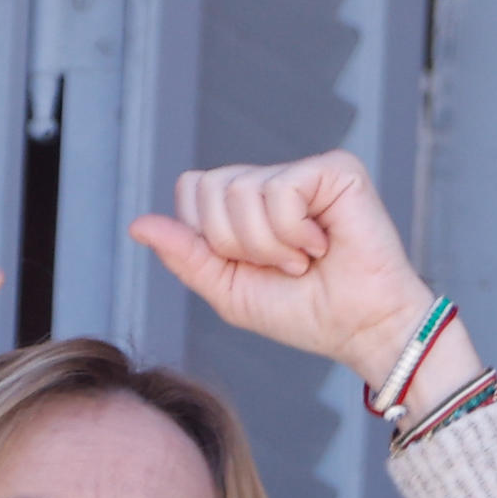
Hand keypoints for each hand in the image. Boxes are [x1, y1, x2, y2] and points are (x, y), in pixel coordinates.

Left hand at [130, 152, 481, 400]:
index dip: (207, 237)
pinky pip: (280, 192)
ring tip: (303, 259)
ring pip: (242, 192)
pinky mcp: (335, 168)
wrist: (358, 329)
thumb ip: (186, 255)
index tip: (247, 266)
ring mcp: (304, 170)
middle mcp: (272, 179)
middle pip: (209, 189)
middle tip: (280, 265)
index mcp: (243, 204)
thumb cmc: (302, 313)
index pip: (191, 191)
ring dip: (268, 245)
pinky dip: (295, 234)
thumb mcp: (228, 291)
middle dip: (235, 244)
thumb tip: (137, 224)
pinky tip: (323, 244)